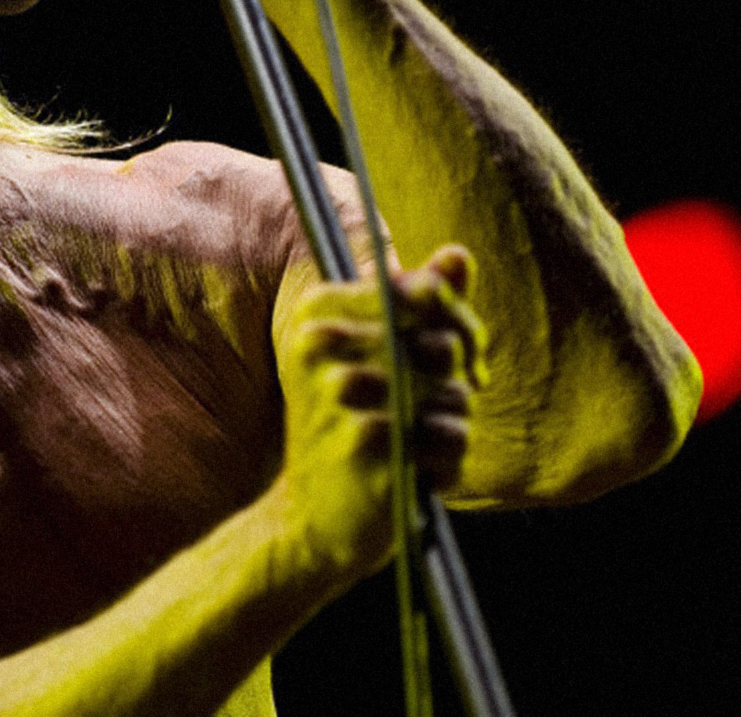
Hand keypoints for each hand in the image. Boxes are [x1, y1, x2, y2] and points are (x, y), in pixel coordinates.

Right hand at [271, 245, 486, 581]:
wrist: (312, 516)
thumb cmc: (349, 425)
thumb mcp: (375, 355)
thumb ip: (419, 300)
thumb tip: (458, 254)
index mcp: (316, 312)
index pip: (425, 292)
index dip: (457, 323)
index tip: (453, 355)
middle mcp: (321, 346)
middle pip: (444, 343)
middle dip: (456, 378)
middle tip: (434, 403)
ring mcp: (343, 395)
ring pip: (452, 393)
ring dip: (450, 420)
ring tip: (418, 439)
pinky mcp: (370, 445)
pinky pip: (452, 436)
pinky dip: (448, 457)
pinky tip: (418, 467)